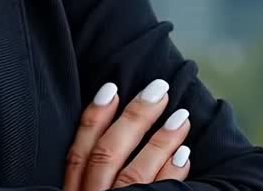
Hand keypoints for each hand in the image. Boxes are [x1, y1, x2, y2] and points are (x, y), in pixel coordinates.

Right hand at [62, 79, 191, 190]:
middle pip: (107, 154)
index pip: (78, 153)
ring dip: (160, 143)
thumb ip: (91, 172)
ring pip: (135, 174)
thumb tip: (116, 130)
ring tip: (181, 117)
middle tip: (158, 89)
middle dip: (133, 119)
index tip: (111, 88)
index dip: (93, 119)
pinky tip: (184, 156)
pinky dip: (170, 174)